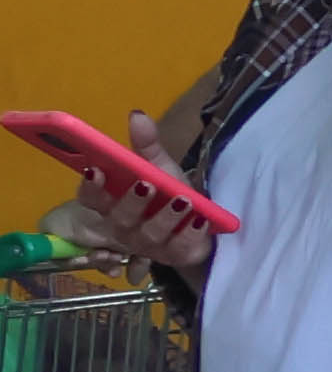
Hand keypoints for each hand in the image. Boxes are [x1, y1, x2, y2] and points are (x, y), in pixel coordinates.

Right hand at [60, 109, 209, 280]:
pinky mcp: (175, 256)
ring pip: (150, 234)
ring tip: (183, 199)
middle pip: (119, 218)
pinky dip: (190, 234)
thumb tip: (137, 115)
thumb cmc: (168, 193)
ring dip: (166, 217)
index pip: (91, 199)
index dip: (91, 187)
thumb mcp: (159, 167)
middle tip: (145, 184)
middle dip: (131, 202)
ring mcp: (149, 245)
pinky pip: (179, 248)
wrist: (199, 223)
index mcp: (112, 204)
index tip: (96, 169)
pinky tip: (201, 221)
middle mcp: (124, 227)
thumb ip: (147, 145)